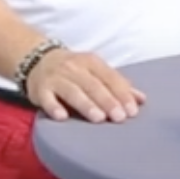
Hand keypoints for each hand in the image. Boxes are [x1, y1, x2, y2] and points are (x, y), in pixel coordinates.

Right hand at [26, 48, 144, 122]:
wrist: (38, 59)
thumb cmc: (75, 70)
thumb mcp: (96, 71)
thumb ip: (118, 85)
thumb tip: (141, 100)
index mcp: (92, 62)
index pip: (110, 78)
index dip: (122, 94)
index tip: (132, 110)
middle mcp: (74, 68)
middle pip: (93, 85)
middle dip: (107, 101)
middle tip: (119, 117)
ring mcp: (56, 78)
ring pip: (73, 91)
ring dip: (86, 105)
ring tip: (99, 118)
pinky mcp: (40, 89)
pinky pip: (47, 98)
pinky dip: (54, 107)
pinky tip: (62, 117)